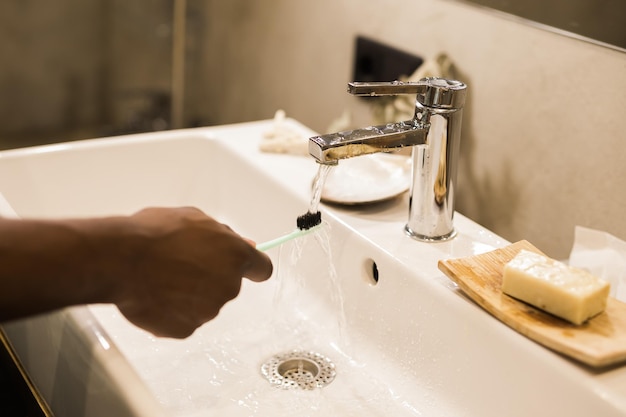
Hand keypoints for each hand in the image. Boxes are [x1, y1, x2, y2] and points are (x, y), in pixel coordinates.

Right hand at [110, 207, 272, 337]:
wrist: (120, 260)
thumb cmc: (154, 233)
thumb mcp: (194, 218)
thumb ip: (224, 234)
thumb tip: (246, 244)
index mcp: (235, 257)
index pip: (262, 269)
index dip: (253, 268)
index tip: (246, 268)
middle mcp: (228, 287)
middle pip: (227, 285)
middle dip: (210, 277)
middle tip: (181, 264)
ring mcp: (208, 311)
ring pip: (204, 303)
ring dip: (189, 294)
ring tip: (161, 277)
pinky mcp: (185, 329)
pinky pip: (183, 320)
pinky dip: (172, 311)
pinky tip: (155, 295)